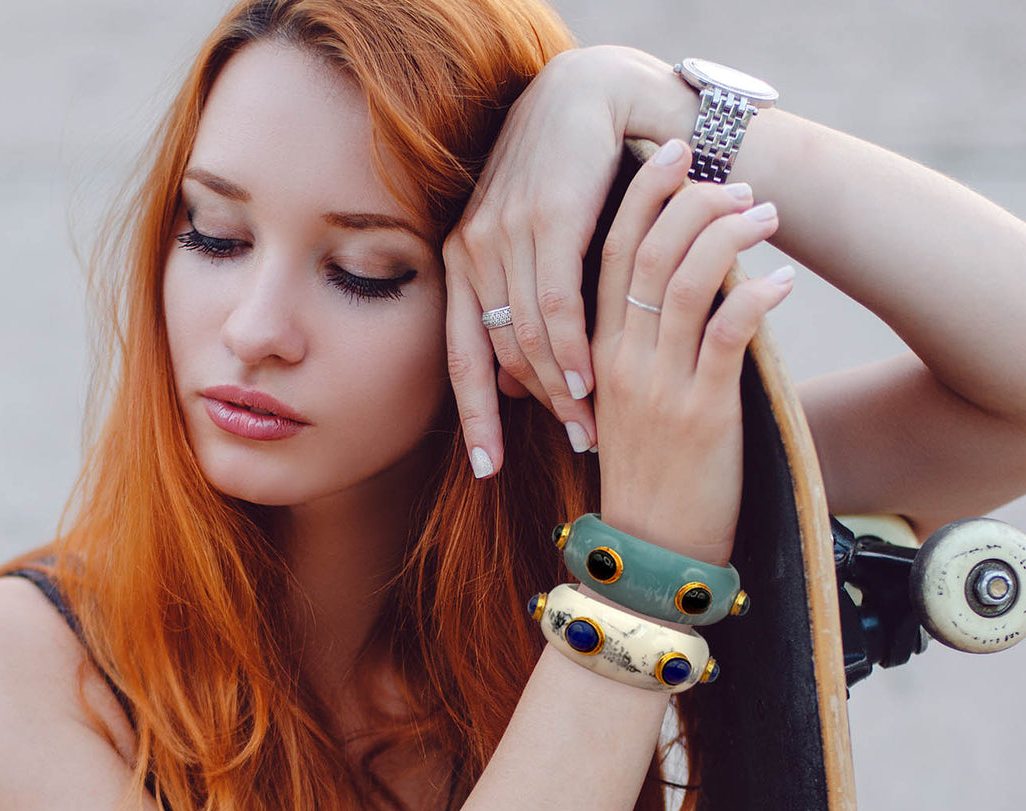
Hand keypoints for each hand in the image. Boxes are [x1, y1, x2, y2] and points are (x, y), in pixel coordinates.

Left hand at [441, 47, 699, 477]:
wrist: (589, 100)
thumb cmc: (565, 186)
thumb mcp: (533, 254)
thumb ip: (521, 313)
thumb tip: (516, 384)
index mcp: (459, 266)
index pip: (460, 359)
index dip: (475, 419)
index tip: (488, 470)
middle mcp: (471, 251)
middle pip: (499, 357)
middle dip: (536, 414)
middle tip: (575, 449)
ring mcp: (503, 234)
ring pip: (527, 338)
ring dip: (560, 392)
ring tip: (590, 430)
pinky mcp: (546, 218)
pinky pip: (556, 304)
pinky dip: (573, 349)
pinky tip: (590, 381)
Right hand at [591, 141, 793, 565]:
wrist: (649, 554)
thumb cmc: (645, 480)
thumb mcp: (625, 409)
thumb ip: (636, 353)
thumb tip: (680, 293)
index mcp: (595, 358)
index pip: (607, 259)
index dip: (636, 200)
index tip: (668, 156)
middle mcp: (619, 363)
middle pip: (642, 255)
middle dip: (684, 200)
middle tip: (728, 174)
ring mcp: (658, 386)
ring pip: (684, 282)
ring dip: (727, 236)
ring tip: (765, 214)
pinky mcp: (702, 412)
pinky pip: (727, 333)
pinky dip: (756, 296)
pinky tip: (783, 280)